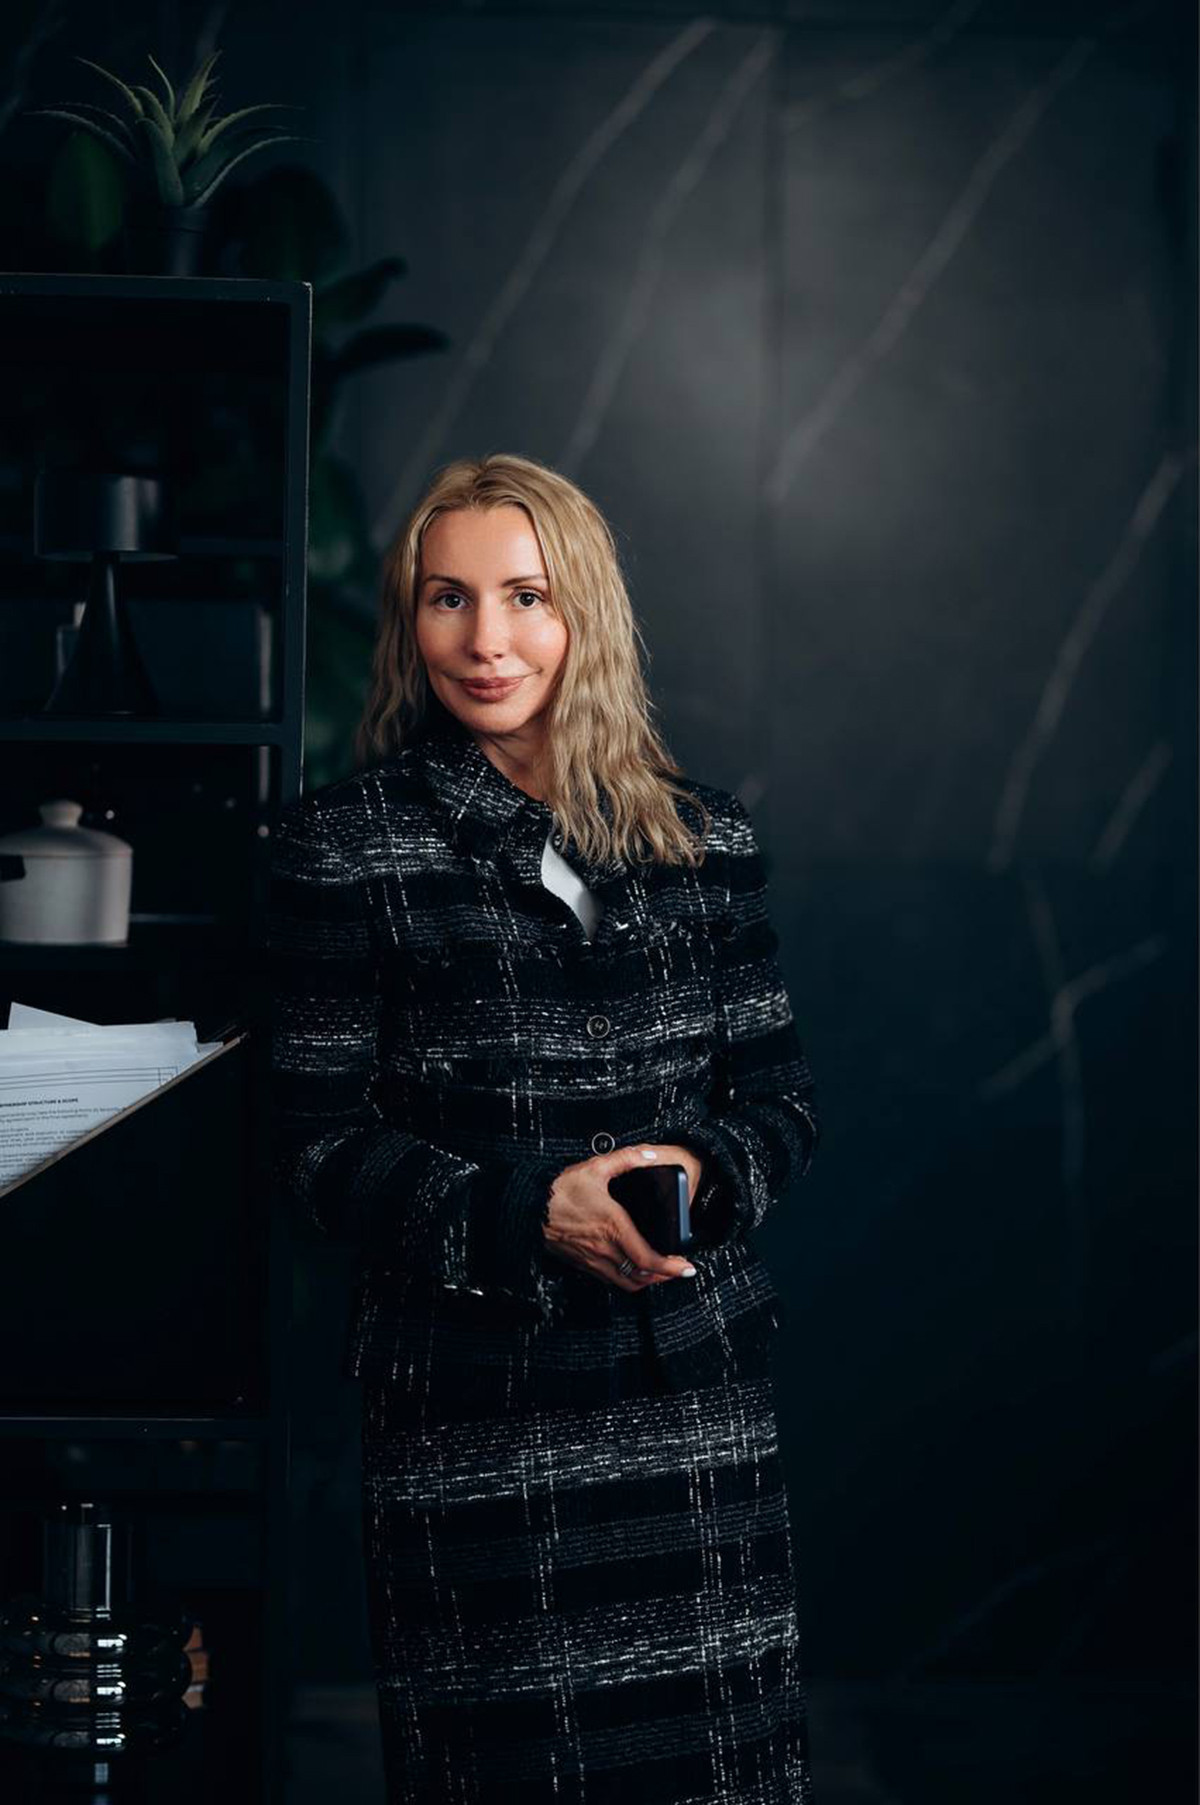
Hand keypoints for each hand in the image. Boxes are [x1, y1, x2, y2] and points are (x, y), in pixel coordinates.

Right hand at [543, 1142, 701, 1291]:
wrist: (530, 1209)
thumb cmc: (561, 1190)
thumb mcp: (595, 1168)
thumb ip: (626, 1159)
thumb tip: (649, 1155)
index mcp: (614, 1227)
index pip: (649, 1259)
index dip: (672, 1267)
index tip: (687, 1267)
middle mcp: (606, 1249)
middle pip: (643, 1276)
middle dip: (666, 1277)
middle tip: (679, 1269)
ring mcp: (594, 1260)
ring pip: (628, 1283)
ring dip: (648, 1281)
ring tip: (661, 1272)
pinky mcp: (584, 1264)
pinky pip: (611, 1281)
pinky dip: (629, 1280)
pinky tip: (634, 1269)